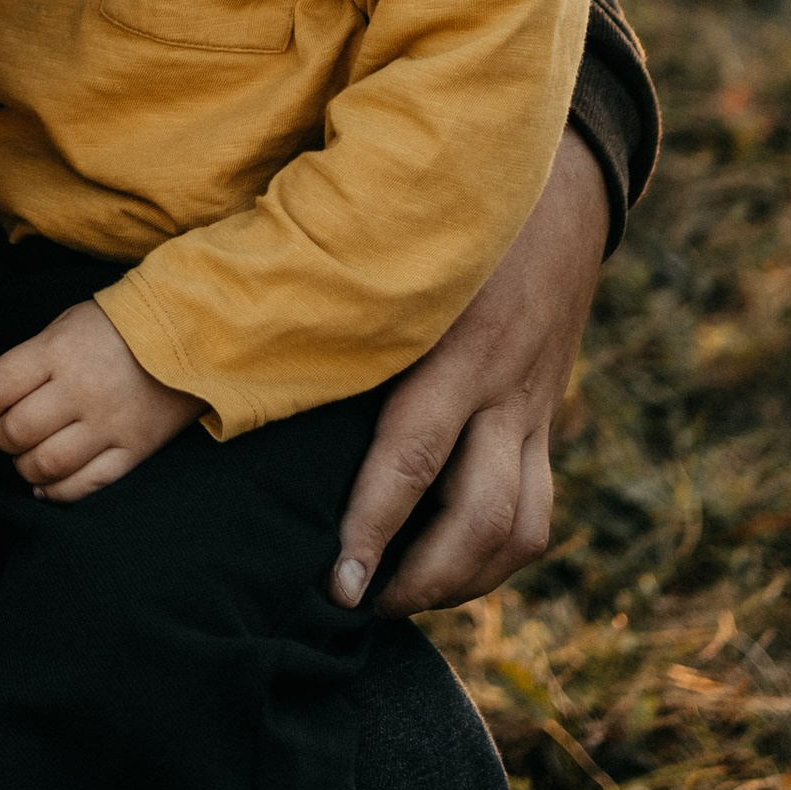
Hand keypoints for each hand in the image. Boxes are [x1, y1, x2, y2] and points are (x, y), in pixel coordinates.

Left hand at [0, 296, 201, 501]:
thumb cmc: (118, 326)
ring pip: (45, 465)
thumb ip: (32, 359)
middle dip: (1, 437)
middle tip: (8, 432)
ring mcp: (110, 423)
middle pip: (16, 432)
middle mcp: (82, 390)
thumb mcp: (68, 324)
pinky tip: (49, 483)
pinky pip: (85, 484)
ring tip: (28, 456)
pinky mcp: (134, 449)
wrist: (189, 333)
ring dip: (25, 467)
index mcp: (60, 352)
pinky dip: (57, 491)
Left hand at [331, 133, 608, 614]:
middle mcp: (502, 389)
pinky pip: (537, 515)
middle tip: (354, 603)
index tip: (335, 584)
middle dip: (419, 582)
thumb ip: (331, 305)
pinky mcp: (547, 422)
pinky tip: (443, 568)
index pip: (412, 459)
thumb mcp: (389, 249)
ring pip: (518, 533)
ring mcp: (535, 411)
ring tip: (394, 598)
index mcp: (454, 347)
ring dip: (459, 583)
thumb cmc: (444, 214)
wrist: (560, 186)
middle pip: (481, 520)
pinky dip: (491, 556)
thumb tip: (231, 351)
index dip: (371, 530)